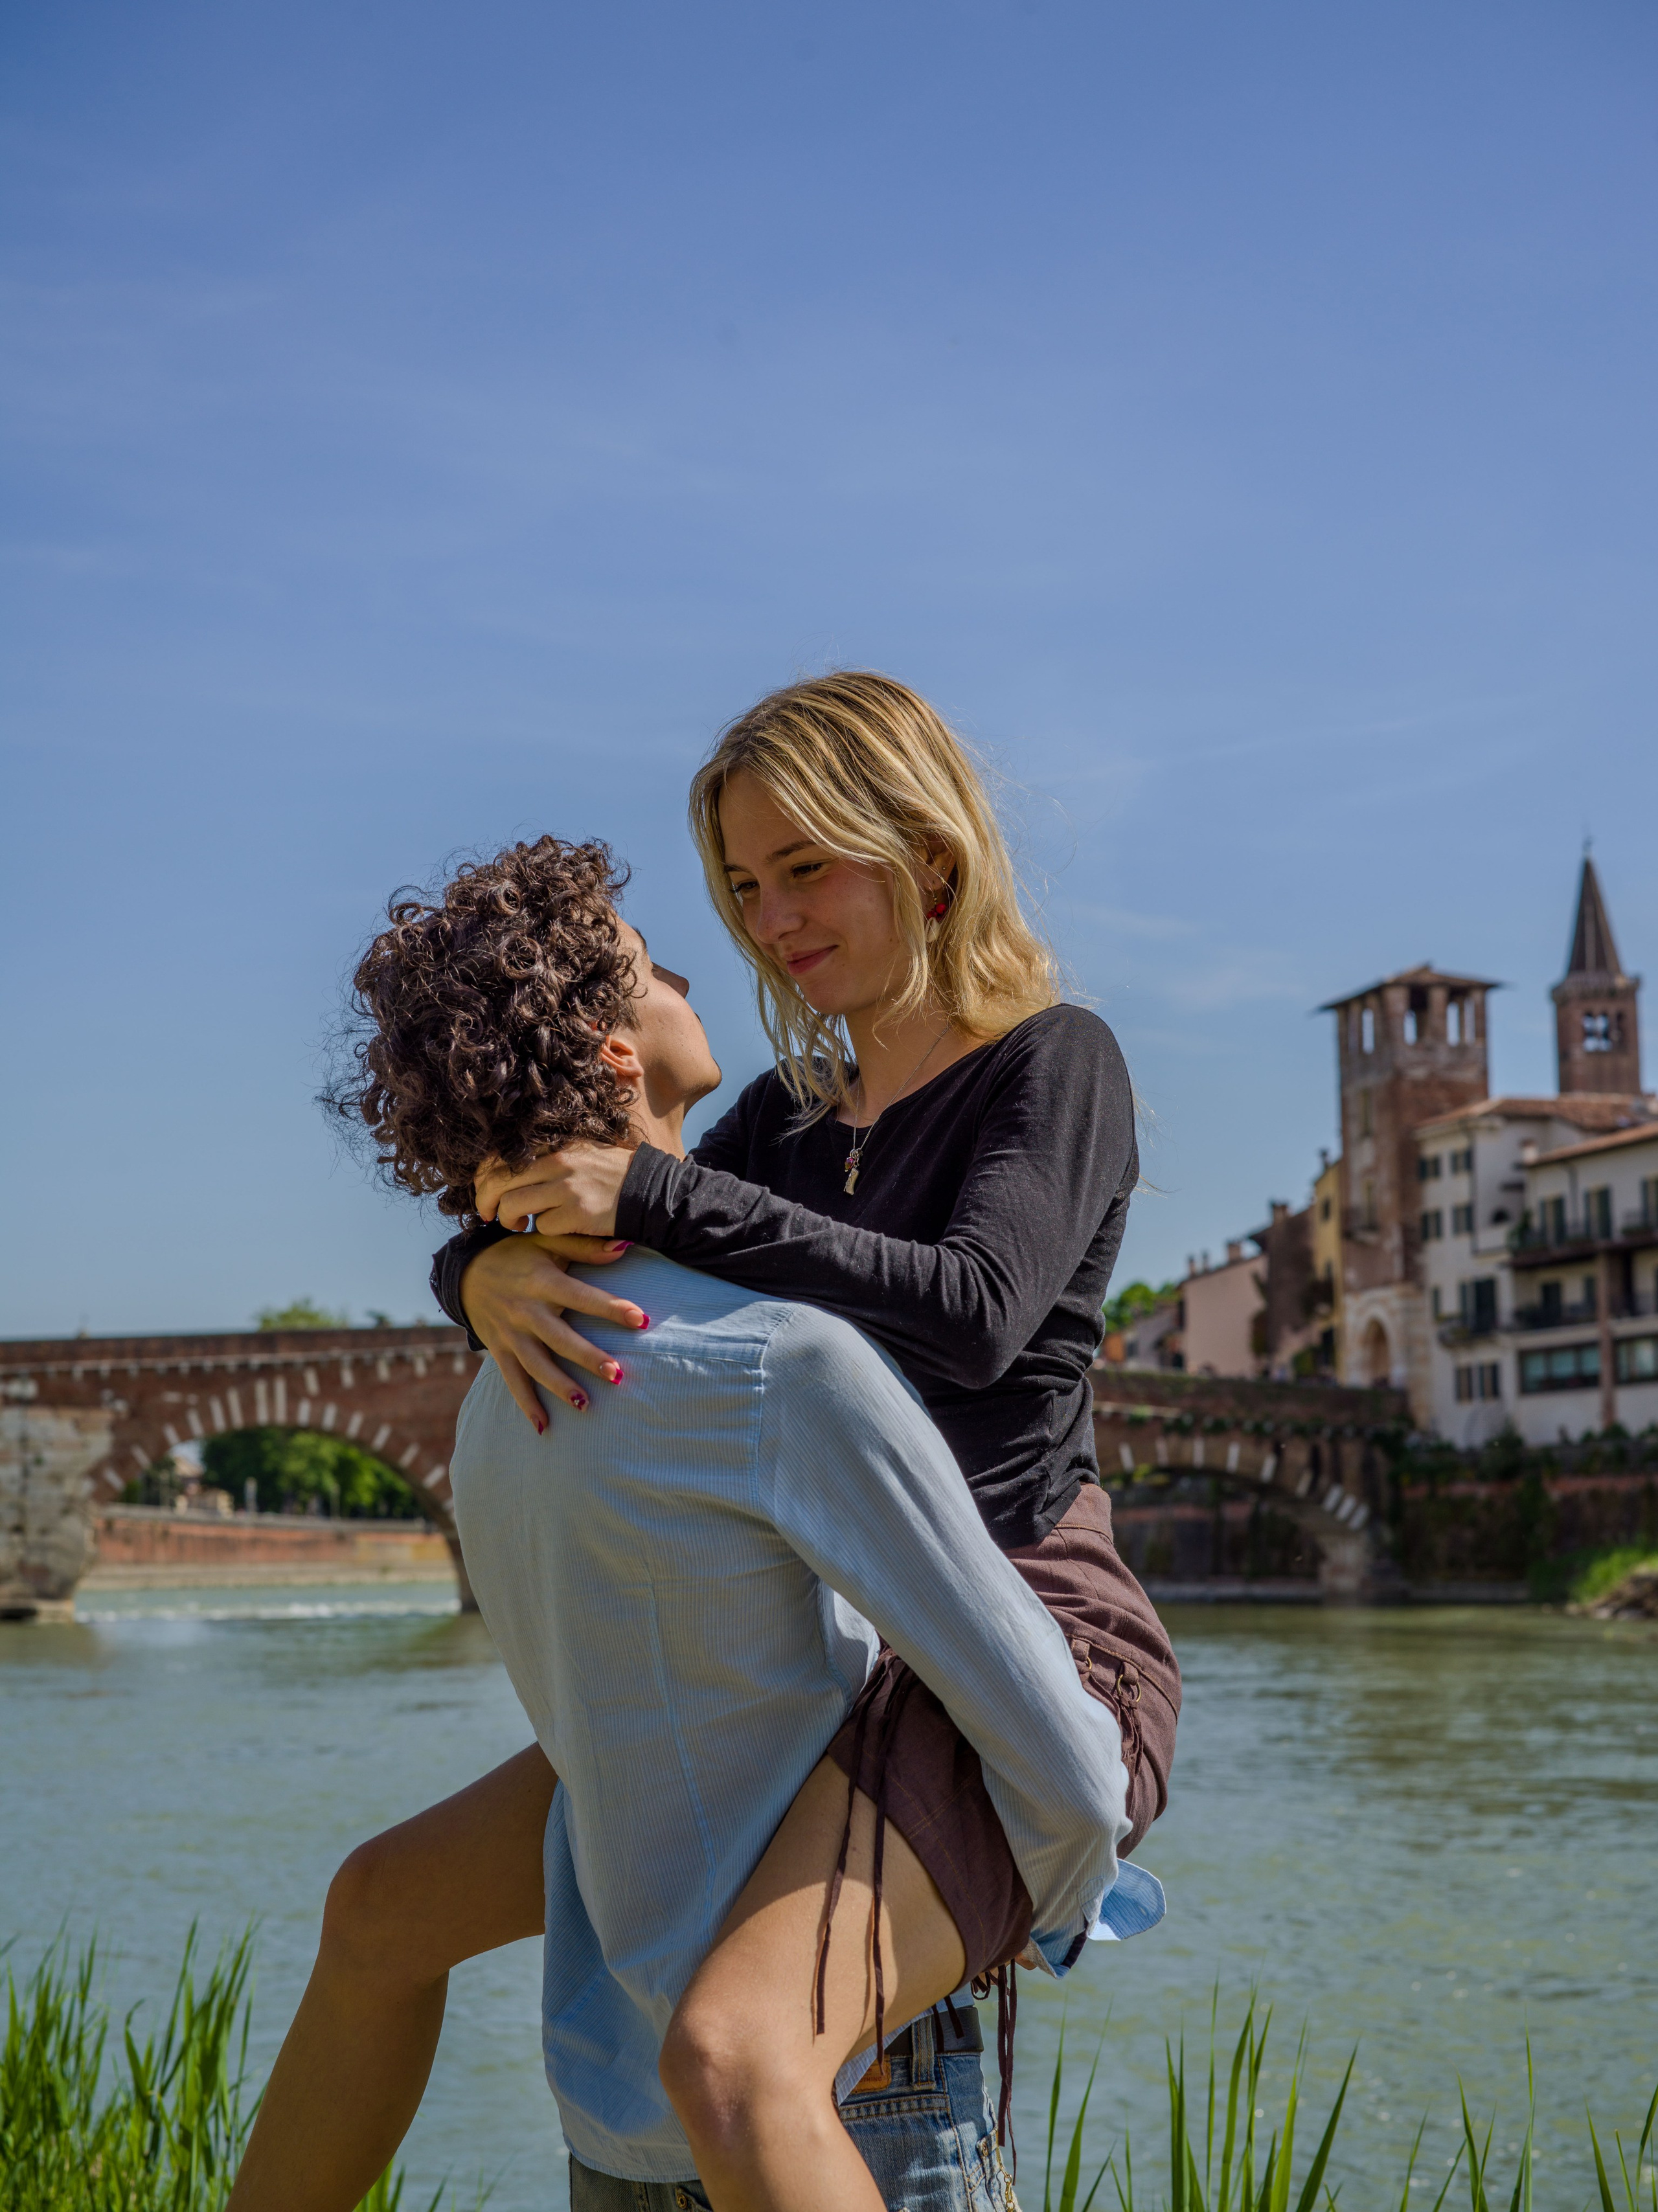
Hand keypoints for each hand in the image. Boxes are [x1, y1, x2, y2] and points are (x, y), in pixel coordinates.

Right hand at [460, 1231, 648, 1430]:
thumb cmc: (517, 1254)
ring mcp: (510, 1334)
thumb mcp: (546, 1241)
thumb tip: (625, 1247)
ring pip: (536, 1365)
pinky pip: (513, 1380)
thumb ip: (584, 1245)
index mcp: (542, 1282)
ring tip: (585, 1405)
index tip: (642, 1319)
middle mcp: (525, 1311)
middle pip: (560, 1339)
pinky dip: (526, 1404)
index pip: (581, 1296)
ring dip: (560, 1386)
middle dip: (587, 1357)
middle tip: (617, 1374)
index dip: (610, 1307)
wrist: (465, 1271)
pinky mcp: (498, 1350)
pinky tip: (543, 1427)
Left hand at [475, 1142, 635, 1237]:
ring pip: (513, 1206)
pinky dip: (542, 1231)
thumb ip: (547, 1158)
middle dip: (484, 1202)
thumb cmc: (610, 1175)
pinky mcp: (577, 1214)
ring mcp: (566, 1189)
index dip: (482, 1178)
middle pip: (498, 1182)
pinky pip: (542, 1227)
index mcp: (553, 1148)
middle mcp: (557, 1164)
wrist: (647, 1191)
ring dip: (508, 1220)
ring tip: (516, 1224)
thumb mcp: (578, 1154)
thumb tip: (508, 1170)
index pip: (501, 1157)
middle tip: (487, 1215)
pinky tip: (553, 1227)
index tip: (484, 1192)